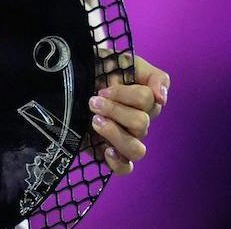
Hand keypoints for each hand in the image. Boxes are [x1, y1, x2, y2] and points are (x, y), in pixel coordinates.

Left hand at [89, 51, 169, 175]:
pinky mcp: (108, 153)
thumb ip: (151, 75)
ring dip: (115, 134)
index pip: (147, 101)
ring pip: (136, 150)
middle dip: (114, 110)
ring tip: (95, 121)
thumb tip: (162, 98)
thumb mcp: (123, 61)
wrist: (68, 80)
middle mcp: (137, 122)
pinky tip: (106, 150)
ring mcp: (124, 139)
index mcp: (144, 101)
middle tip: (92, 101)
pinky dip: (118, 163)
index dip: (125, 94)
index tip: (103, 88)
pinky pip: (124, 169)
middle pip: (141, 124)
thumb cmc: (98, 69)